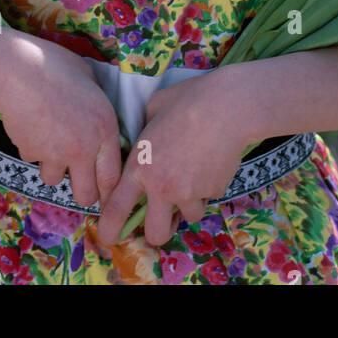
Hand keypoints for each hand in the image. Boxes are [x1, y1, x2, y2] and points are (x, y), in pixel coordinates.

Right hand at [0, 34, 124, 209]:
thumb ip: (98, 104)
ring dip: (53, 166)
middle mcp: (84, 149)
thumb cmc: (56, 66)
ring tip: (49, 137)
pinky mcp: (32, 154)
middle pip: (86, 195)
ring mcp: (56, 155)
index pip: (112, 178)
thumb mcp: (89, 80)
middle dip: (82, 191)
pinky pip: (34, 159)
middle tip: (77, 178)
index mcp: (105, 129)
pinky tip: (31, 123)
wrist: (17, 71)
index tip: (104, 194)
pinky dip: (32, 148)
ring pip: (55, 179)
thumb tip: (98, 117)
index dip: (108, 191)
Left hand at [94, 68, 252, 248]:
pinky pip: (208, 198)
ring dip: (190, 204)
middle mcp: (162, 186)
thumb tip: (143, 139)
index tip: (109, 237)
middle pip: (155, 233)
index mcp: (140, 166)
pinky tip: (212, 162)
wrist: (227, 106)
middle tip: (162, 221)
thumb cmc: (188, 101)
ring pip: (188, 216)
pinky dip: (209, 188)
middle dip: (157, 232)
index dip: (109, 228)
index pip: (117, 208)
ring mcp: (189, 192)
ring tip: (195, 175)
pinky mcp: (213, 191)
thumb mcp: (154, 109)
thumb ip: (144, 132)